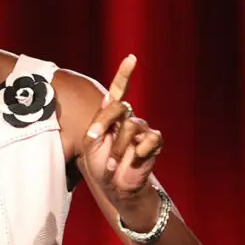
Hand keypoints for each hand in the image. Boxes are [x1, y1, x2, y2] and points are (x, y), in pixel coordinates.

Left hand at [80, 55, 162, 201]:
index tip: (131, 58)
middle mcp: (128, 119)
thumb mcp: (91, 143)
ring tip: (113, 163)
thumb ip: (99, 122)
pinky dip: (137, 151)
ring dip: (117, 148)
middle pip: (119, 106)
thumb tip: (111, 105)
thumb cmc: (100, 163)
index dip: (125, 74)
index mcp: (111, 115)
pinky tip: (134, 160)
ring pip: (130, 126)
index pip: (119, 90)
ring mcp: (142, 130)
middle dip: (104, 124)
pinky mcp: (153, 143)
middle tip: (95, 141)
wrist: (114, 186)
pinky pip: (149, 139)